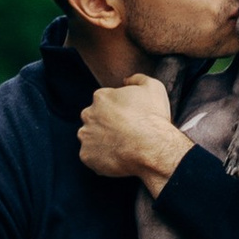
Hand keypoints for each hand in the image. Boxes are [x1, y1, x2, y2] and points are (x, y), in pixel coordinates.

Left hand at [77, 74, 187, 192]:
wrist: (152, 148)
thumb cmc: (153, 117)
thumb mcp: (153, 87)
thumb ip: (137, 79)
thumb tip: (126, 80)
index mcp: (101, 97)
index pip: (104, 101)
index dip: (118, 110)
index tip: (129, 118)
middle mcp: (88, 114)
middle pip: (94, 118)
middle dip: (106, 124)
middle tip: (125, 133)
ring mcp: (86, 136)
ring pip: (91, 138)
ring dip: (102, 141)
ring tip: (122, 147)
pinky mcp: (86, 156)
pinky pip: (92, 157)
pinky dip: (101, 159)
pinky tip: (117, 158)